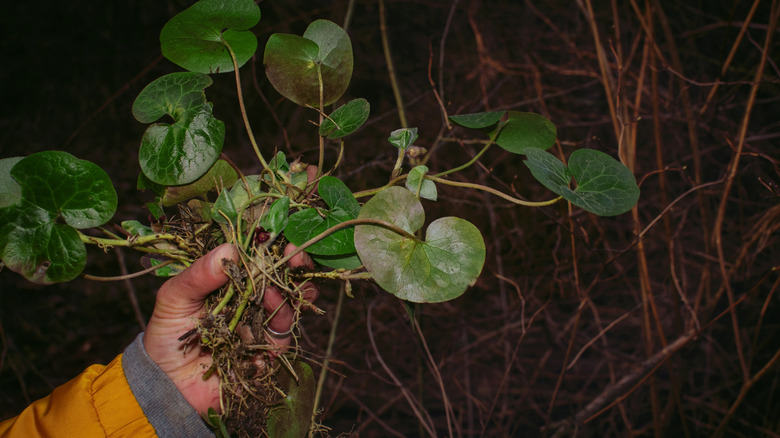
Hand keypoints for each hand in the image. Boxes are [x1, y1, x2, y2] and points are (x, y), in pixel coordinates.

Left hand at [142, 243, 317, 413]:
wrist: (165, 384)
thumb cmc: (166, 335)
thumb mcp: (174, 298)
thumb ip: (199, 275)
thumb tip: (229, 249)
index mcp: (231, 282)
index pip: (259, 259)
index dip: (275, 248)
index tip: (284, 240)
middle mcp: (251, 301)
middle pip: (285, 280)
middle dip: (296, 267)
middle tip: (295, 258)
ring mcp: (261, 326)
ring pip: (289, 307)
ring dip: (286, 297)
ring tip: (272, 293)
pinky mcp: (266, 353)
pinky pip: (282, 338)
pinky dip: (281, 325)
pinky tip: (270, 320)